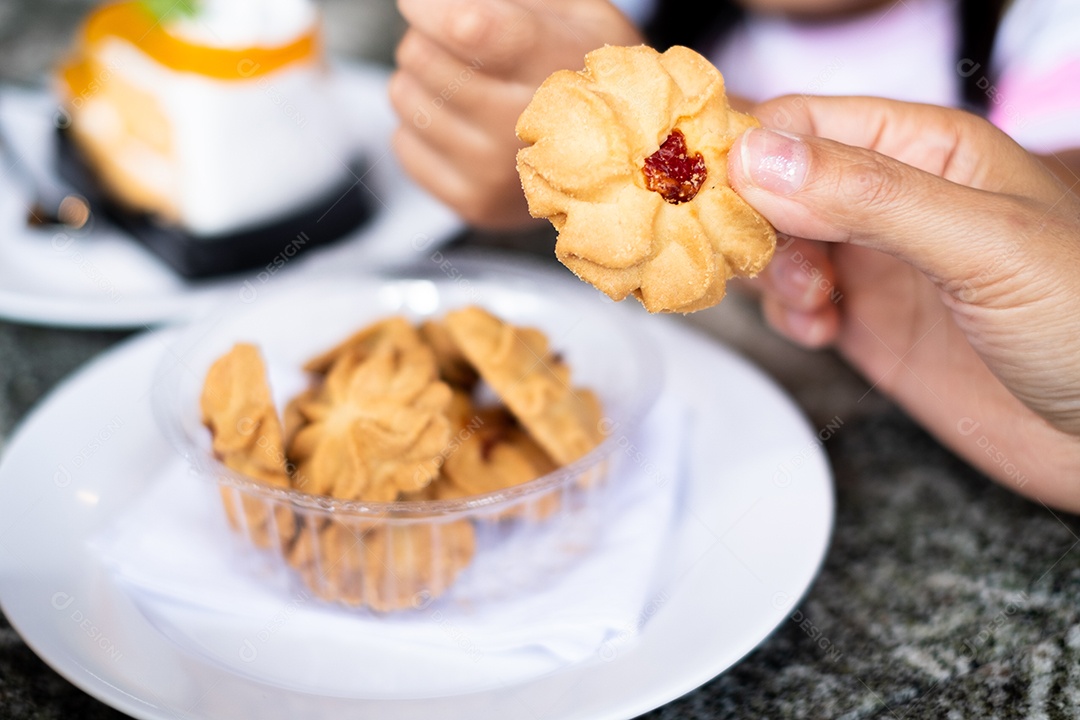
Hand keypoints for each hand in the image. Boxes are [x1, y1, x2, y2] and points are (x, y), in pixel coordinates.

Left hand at [390, 0, 642, 228]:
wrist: (618, 157)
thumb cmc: (581, 68)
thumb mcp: (572, 10)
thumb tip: (444, 4)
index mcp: (552, 61)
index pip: (466, 28)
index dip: (429, 10)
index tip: (418, 4)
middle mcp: (523, 124)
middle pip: (421, 56)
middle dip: (430, 39)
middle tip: (465, 50)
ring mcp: (496, 172)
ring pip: (404, 97)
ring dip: (424, 83)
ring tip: (471, 89)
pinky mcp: (475, 203)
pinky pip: (404, 144)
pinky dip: (424, 130)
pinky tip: (466, 130)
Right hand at [727, 96, 1079, 511]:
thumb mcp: (983, 245)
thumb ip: (869, 198)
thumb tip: (757, 159)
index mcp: (928, 150)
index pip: (806, 123)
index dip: (751, 151)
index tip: (712, 193)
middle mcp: (895, 201)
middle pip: (778, 184)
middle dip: (753, 219)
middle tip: (758, 260)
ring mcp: (880, 264)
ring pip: (778, 245)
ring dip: (770, 272)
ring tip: (811, 302)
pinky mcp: (870, 325)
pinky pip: (796, 303)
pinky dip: (788, 315)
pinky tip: (820, 331)